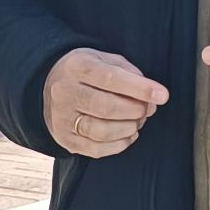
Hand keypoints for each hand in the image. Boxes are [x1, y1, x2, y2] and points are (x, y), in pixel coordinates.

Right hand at [43, 47, 169, 158]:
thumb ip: (127, 71)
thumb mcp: (103, 59)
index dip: (139, 89)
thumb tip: (150, 93)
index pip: (110, 78)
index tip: (162, 95)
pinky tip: (127, 133)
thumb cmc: (85, 72)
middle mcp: (65, 93)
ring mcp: (62, 119)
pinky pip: (97, 150)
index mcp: (77, 67)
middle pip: (107, 107)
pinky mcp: (66, 139)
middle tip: (148, 109)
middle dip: (136, 110)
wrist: (48, 86)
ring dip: (129, 128)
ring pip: (102, 132)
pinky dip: (120, 144)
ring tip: (137, 121)